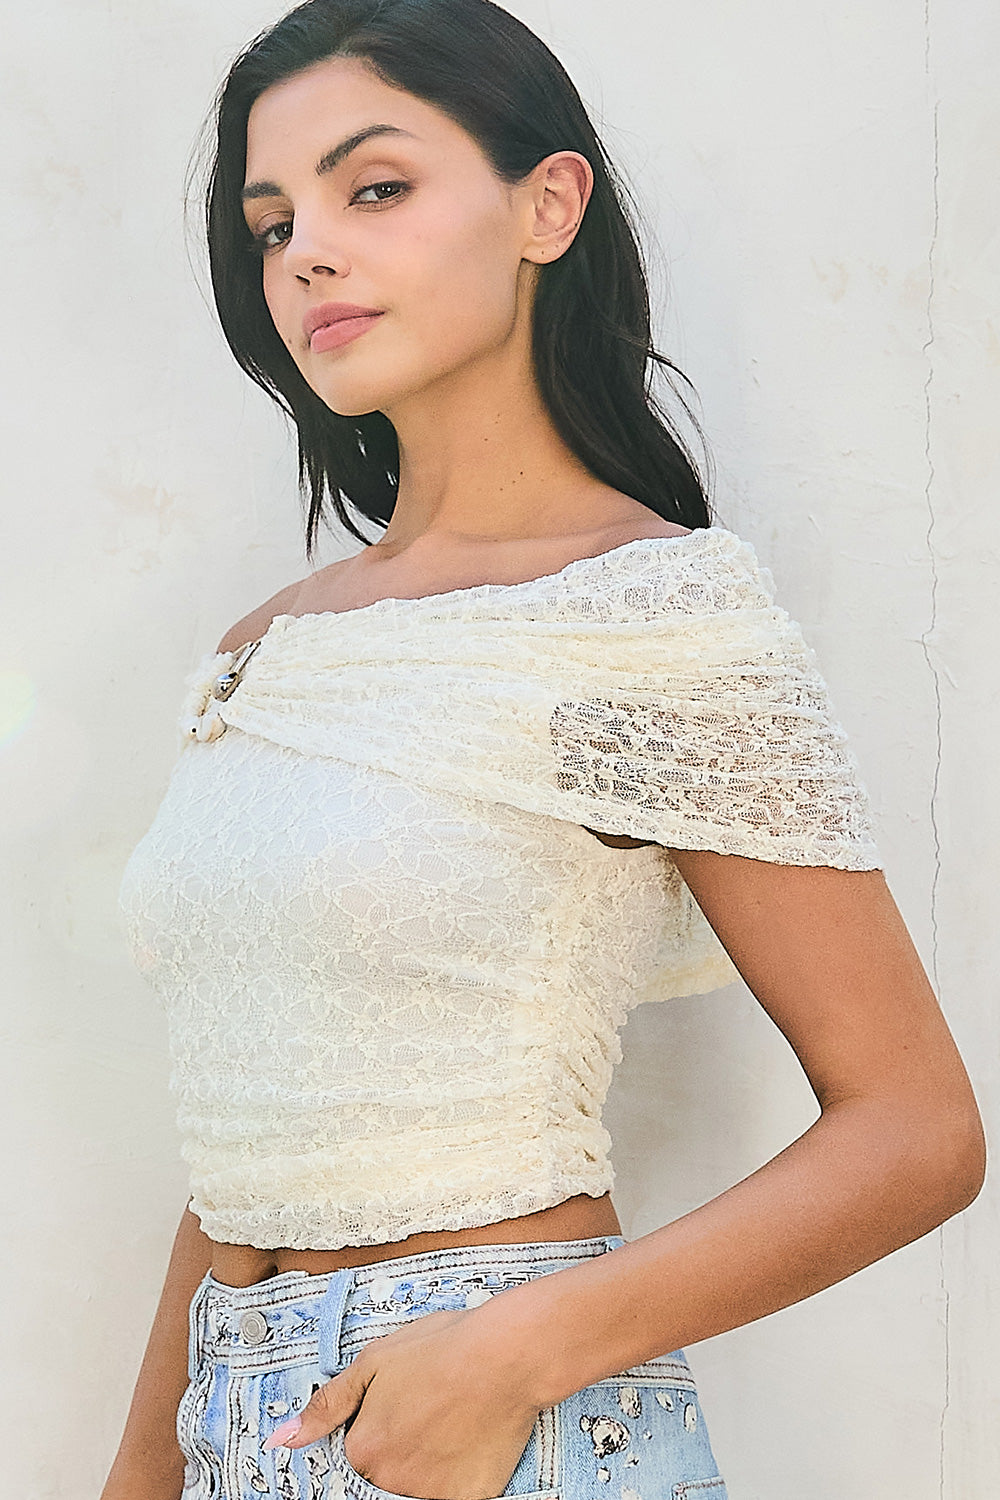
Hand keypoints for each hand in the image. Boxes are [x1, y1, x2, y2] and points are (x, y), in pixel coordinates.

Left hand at [263, 1307, 541, 1499]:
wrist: (508, 1354)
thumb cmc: (443, 1348)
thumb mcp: (375, 1361)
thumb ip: (327, 1405)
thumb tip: (282, 1440)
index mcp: (363, 1449)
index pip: (358, 1453)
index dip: (380, 1425)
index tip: (403, 1410)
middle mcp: (391, 1480)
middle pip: (386, 1473)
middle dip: (404, 1445)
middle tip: (431, 1411)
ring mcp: (430, 1494)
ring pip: (418, 1484)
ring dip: (431, 1460)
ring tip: (454, 1419)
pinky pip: (453, 1493)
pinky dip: (460, 1472)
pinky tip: (471, 1437)